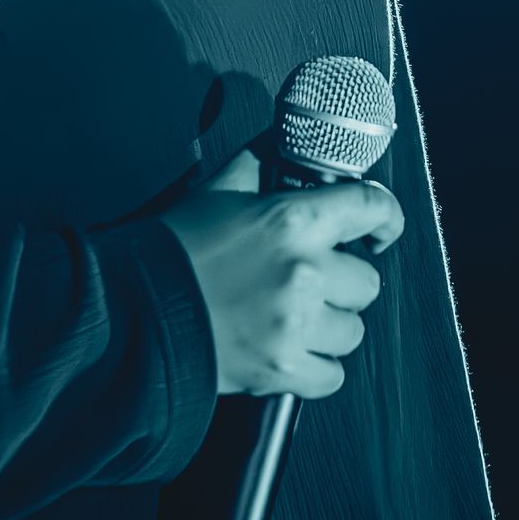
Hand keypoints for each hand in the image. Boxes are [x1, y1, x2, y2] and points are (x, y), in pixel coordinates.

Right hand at [161, 148, 405, 398]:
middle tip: (311, 282)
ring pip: (353, 331)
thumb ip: (260, 166)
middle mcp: (304, 271)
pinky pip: (333, 375)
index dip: (384, 217)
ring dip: (330, 326)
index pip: (370, 208)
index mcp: (292, 220)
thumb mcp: (219, 189)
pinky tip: (290, 351)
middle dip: (343, 282)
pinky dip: (316, 368)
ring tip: (294, 318)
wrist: (134, 310)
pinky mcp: (283, 370)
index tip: (381, 230)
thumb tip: (286, 143)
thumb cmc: (173, 248)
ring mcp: (295, 324)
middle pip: (368, 282)